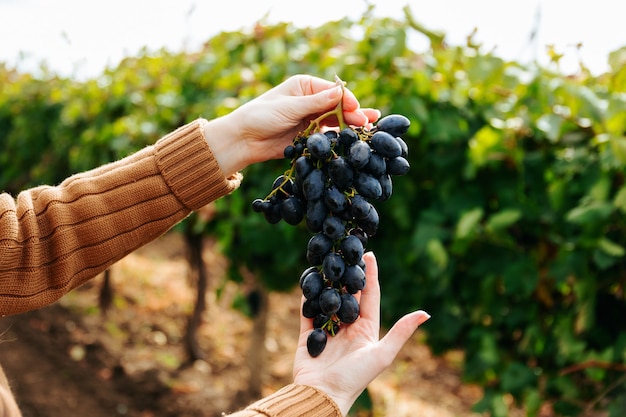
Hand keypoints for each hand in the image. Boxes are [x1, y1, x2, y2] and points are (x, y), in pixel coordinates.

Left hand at [203, 74, 380, 176]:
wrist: (243, 140)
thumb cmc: (261, 116)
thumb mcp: (289, 107)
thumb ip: (316, 102)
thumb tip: (341, 92)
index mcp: (304, 86)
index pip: (332, 90)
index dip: (346, 99)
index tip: (357, 109)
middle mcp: (310, 101)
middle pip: (337, 106)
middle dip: (352, 113)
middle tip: (367, 122)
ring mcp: (310, 119)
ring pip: (335, 121)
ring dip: (350, 125)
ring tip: (368, 129)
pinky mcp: (308, 136)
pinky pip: (327, 136)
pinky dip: (339, 138)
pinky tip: (352, 140)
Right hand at [292, 252, 430, 415]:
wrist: (324, 396)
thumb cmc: (356, 378)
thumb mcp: (382, 354)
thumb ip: (401, 332)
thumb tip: (425, 313)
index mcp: (366, 329)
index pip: (370, 295)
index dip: (370, 275)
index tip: (369, 253)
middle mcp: (348, 327)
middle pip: (349, 294)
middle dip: (348, 274)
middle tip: (346, 251)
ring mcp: (328, 331)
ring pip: (329, 300)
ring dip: (328, 282)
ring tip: (327, 262)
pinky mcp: (309, 336)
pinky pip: (308, 312)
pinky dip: (308, 297)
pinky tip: (307, 280)